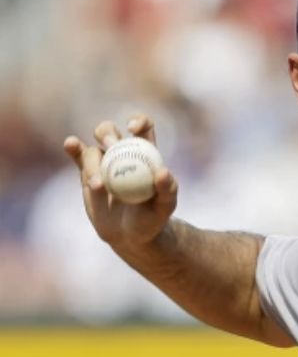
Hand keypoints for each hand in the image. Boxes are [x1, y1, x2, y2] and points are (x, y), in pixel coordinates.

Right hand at [63, 115, 178, 248]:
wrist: (131, 234)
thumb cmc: (154, 216)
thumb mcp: (166, 205)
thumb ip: (168, 189)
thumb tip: (162, 172)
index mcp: (144, 152)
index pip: (143, 127)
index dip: (139, 121)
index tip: (134, 128)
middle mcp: (121, 153)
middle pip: (110, 132)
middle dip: (107, 134)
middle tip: (111, 145)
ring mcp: (102, 162)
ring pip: (92, 150)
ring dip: (93, 163)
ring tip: (99, 186)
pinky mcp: (86, 173)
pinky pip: (78, 157)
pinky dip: (73, 148)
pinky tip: (71, 144)